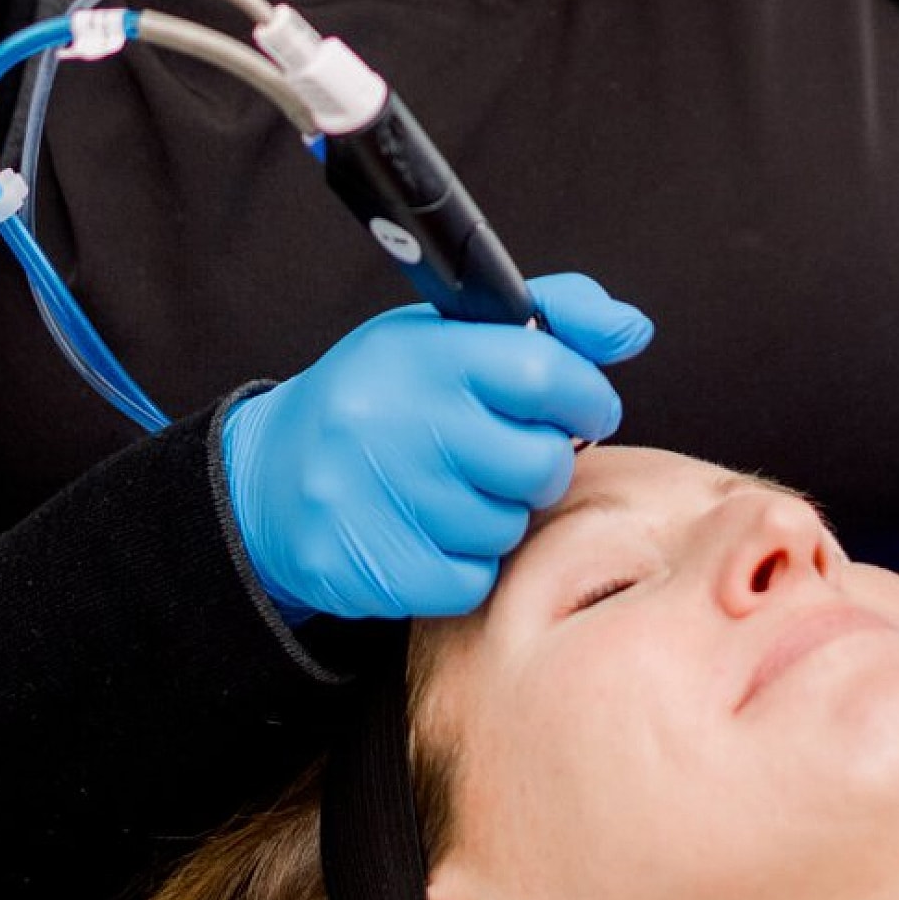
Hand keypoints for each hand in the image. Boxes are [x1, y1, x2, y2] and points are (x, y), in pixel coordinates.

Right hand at [222, 273, 652, 619]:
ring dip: (495, 518)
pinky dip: (463, 566)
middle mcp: (394, 422)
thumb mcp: (446, 341)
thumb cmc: (378, 407)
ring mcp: (378, 498)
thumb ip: (548, 319)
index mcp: (420, 355)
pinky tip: (427, 535)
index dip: (586, 396)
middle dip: (539, 467)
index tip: (585, 408)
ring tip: (447, 494)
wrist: (267, 484)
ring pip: (507, 527)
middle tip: (504, 460)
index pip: (544, 371)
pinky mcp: (373, 567)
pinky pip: (471, 580)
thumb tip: (632, 329)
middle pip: (540, 464)